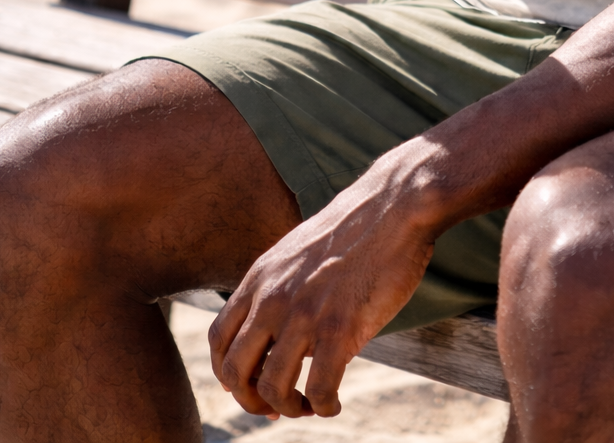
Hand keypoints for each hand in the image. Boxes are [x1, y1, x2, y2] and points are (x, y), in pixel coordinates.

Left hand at [209, 168, 435, 419]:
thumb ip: (280, 288)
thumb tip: (278, 332)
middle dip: (250, 401)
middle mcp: (273, 298)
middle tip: (275, 408)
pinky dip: (323, 406)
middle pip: (234, 371)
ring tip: (309, 405)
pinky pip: (318, 389)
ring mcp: (304, 314)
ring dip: (288, 408)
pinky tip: (334, 402)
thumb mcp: (299, 252)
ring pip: (272, 388)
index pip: (218, 339)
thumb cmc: (355, 229)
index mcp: (260, 277)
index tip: (248, 387)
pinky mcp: (339, 328)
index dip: (227, 373)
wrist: (394, 205)